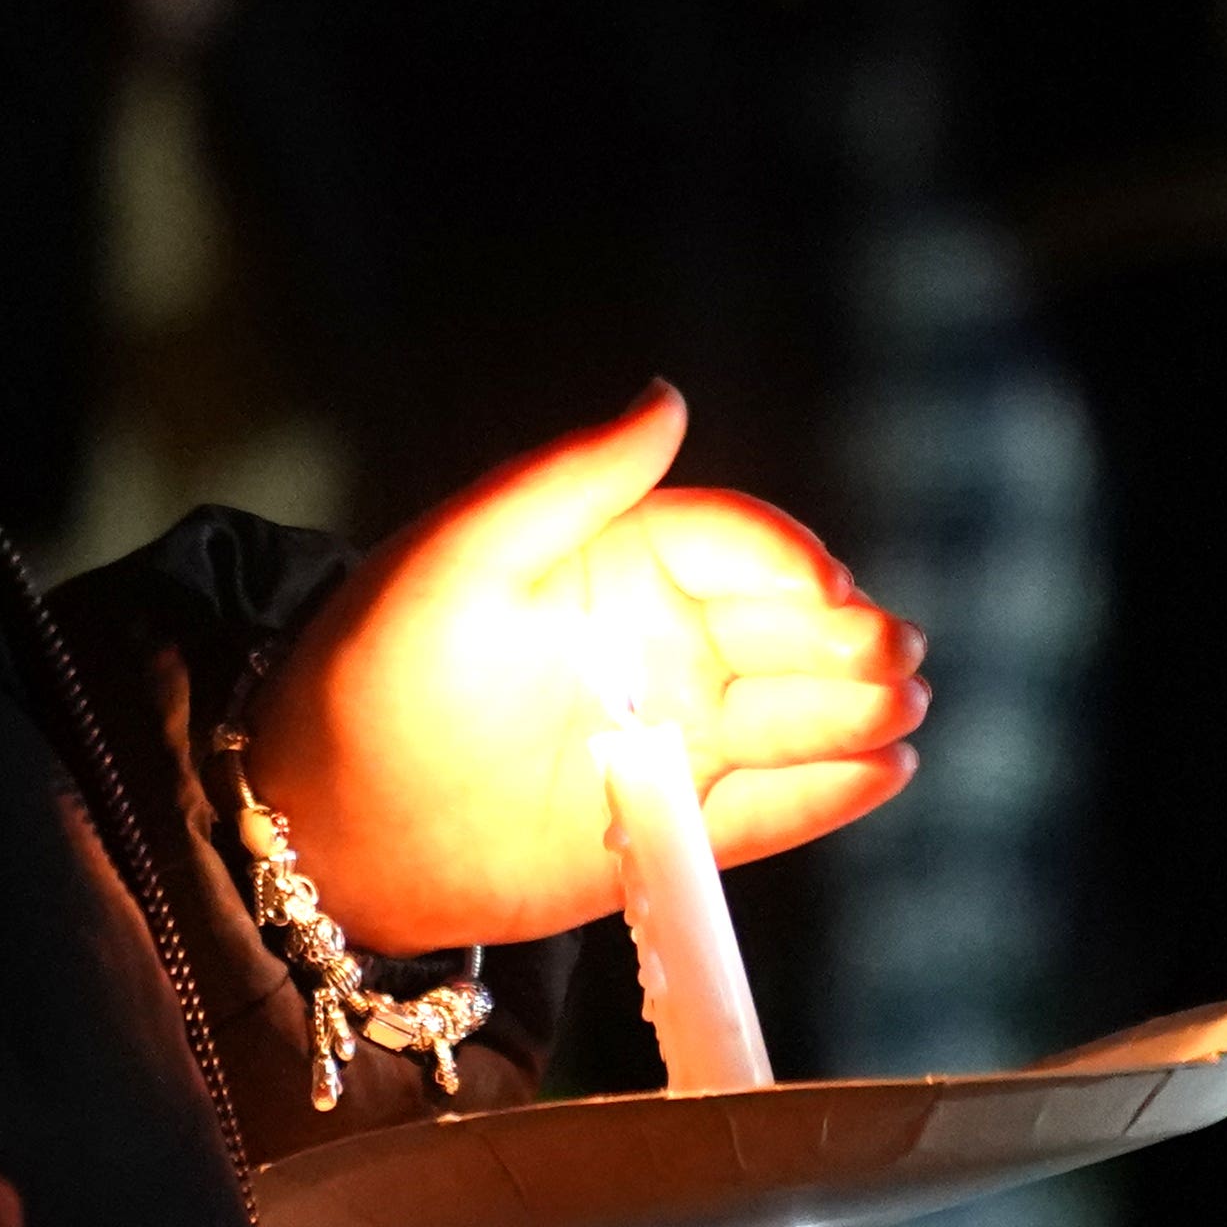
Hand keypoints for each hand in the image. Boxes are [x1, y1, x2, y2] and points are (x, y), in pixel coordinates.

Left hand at [239, 389, 924, 951]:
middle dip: (849, 638)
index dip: (789, 562)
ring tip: (904, 708)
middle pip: (782, 632)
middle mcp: (657, 645)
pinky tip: (883, 772)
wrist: (323, 817)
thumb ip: (566, 480)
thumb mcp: (457, 556)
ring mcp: (667, 739)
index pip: (733, 545)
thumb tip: (667, 398)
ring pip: (790, 718)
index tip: (826, 590)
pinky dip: (827, 794)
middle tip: (897, 655)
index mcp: (616, 563)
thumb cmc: (373, 666)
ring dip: (855, 711)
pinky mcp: (662, 828)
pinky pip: (764, 811)